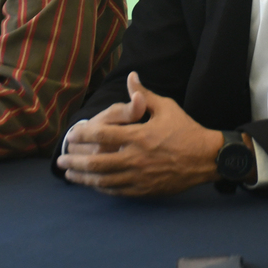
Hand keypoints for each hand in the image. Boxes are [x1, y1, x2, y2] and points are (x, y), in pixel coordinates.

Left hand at [57, 72, 223, 195]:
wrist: (206, 158)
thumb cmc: (185, 130)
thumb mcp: (166, 107)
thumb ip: (144, 95)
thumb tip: (131, 76)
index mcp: (139, 136)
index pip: (102, 134)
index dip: (83, 134)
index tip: (73, 134)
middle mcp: (136, 158)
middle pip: (97, 162)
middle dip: (75, 160)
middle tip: (61, 159)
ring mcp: (139, 176)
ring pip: (104, 180)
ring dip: (83, 177)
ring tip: (70, 174)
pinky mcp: (144, 190)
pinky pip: (117, 190)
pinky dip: (101, 187)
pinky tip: (92, 184)